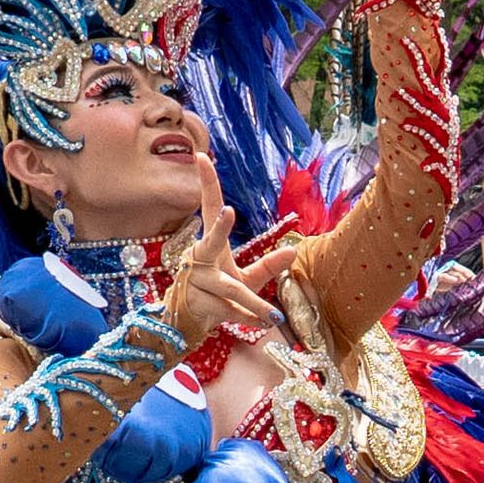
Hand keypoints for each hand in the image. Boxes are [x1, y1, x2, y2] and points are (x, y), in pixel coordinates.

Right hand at [168, 153, 283, 346]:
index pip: (208, 209)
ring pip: (231, 289)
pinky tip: (263, 326)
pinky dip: (249, 320)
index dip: (207, 184)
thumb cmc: (218, 293)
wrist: (189, 321)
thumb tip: (294, 249)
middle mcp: (201, 259)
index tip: (202, 157)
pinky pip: (231, 312)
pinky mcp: (201, 305)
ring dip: (253, 303)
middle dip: (219, 229)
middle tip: (228, 211)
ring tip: (273, 316)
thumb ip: (268, 265)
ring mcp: (198, 282)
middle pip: (211, 242)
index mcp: (210, 245)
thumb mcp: (246, 278)